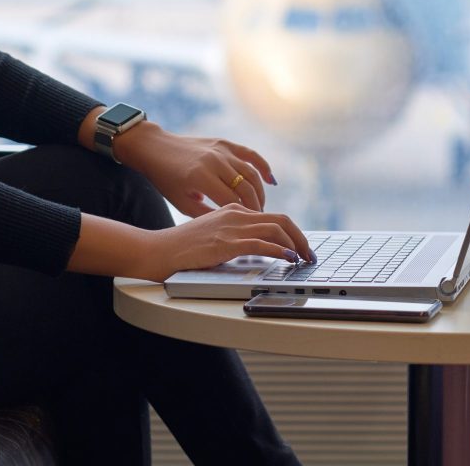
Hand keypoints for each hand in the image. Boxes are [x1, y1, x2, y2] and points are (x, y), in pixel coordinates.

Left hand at [114, 122, 277, 216]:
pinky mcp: (224, 142)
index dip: (245, 216)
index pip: (233, 201)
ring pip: (251, 172)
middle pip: (246, 188)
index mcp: (201, 178)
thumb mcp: (182, 203)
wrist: (156, 149)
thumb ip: (207, 215)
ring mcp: (220, 150)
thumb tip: (231, 228)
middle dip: (256, 206)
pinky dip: (263, 166)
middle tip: (260, 221)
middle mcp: (214, 161)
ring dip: (260, 191)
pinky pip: (250, 154)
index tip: (252, 229)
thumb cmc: (166, 180)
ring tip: (261, 207)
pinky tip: (271, 181)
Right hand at [140, 203, 314, 281]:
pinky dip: (279, 250)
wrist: (160, 249)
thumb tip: (257, 248)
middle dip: (301, 237)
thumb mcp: (213, 234)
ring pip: (276, 228)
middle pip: (281, 219)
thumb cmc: (183, 246)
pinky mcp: (226, 242)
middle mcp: (236, 214)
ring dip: (296, 244)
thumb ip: (233, 235)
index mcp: (233, 210)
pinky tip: (287, 258)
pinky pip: (261, 243)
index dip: (292, 232)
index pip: (273, 217)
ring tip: (303, 259)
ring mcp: (231, 227)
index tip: (300, 248)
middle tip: (309, 254)